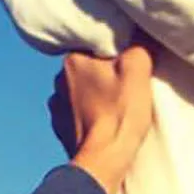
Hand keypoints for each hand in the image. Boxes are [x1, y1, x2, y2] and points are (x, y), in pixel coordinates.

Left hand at [48, 37, 155, 193]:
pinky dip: (89, 112)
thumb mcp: (138, 70)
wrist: (101, 161)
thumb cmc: (120, 114)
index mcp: (74, 59)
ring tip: (115, 105)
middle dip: (106, 71)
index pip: (97, 41)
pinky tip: (103, 120)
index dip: (118, 49)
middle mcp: (59, 77)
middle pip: (90, 65)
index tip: (131, 61)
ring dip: (96, 92)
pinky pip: (76, 110)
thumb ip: (137, 44)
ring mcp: (56, 103)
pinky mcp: (59, 125)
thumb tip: (138, 32)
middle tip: (127, 84)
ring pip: (82, 88)